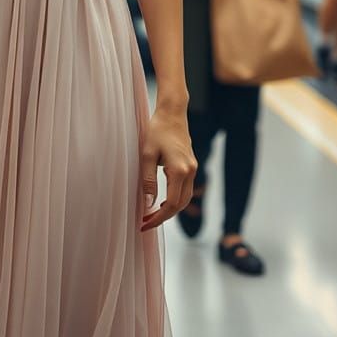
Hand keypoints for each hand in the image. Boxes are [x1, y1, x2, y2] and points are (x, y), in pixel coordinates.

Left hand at [140, 107, 196, 231]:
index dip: (158, 218)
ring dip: (171, 210)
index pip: (172, 205)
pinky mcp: (191, 165)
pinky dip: (176, 200)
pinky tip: (163, 202)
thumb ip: (148, 180)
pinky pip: (186, 190)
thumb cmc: (157, 130)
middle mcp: (190, 172)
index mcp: (180, 171)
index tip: (144, 224)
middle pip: (180, 205)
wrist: (172, 113)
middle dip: (164, 217)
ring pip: (185, 199)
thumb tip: (148, 205)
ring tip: (152, 215)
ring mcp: (193, 168)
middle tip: (146, 222)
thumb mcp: (147, 154)